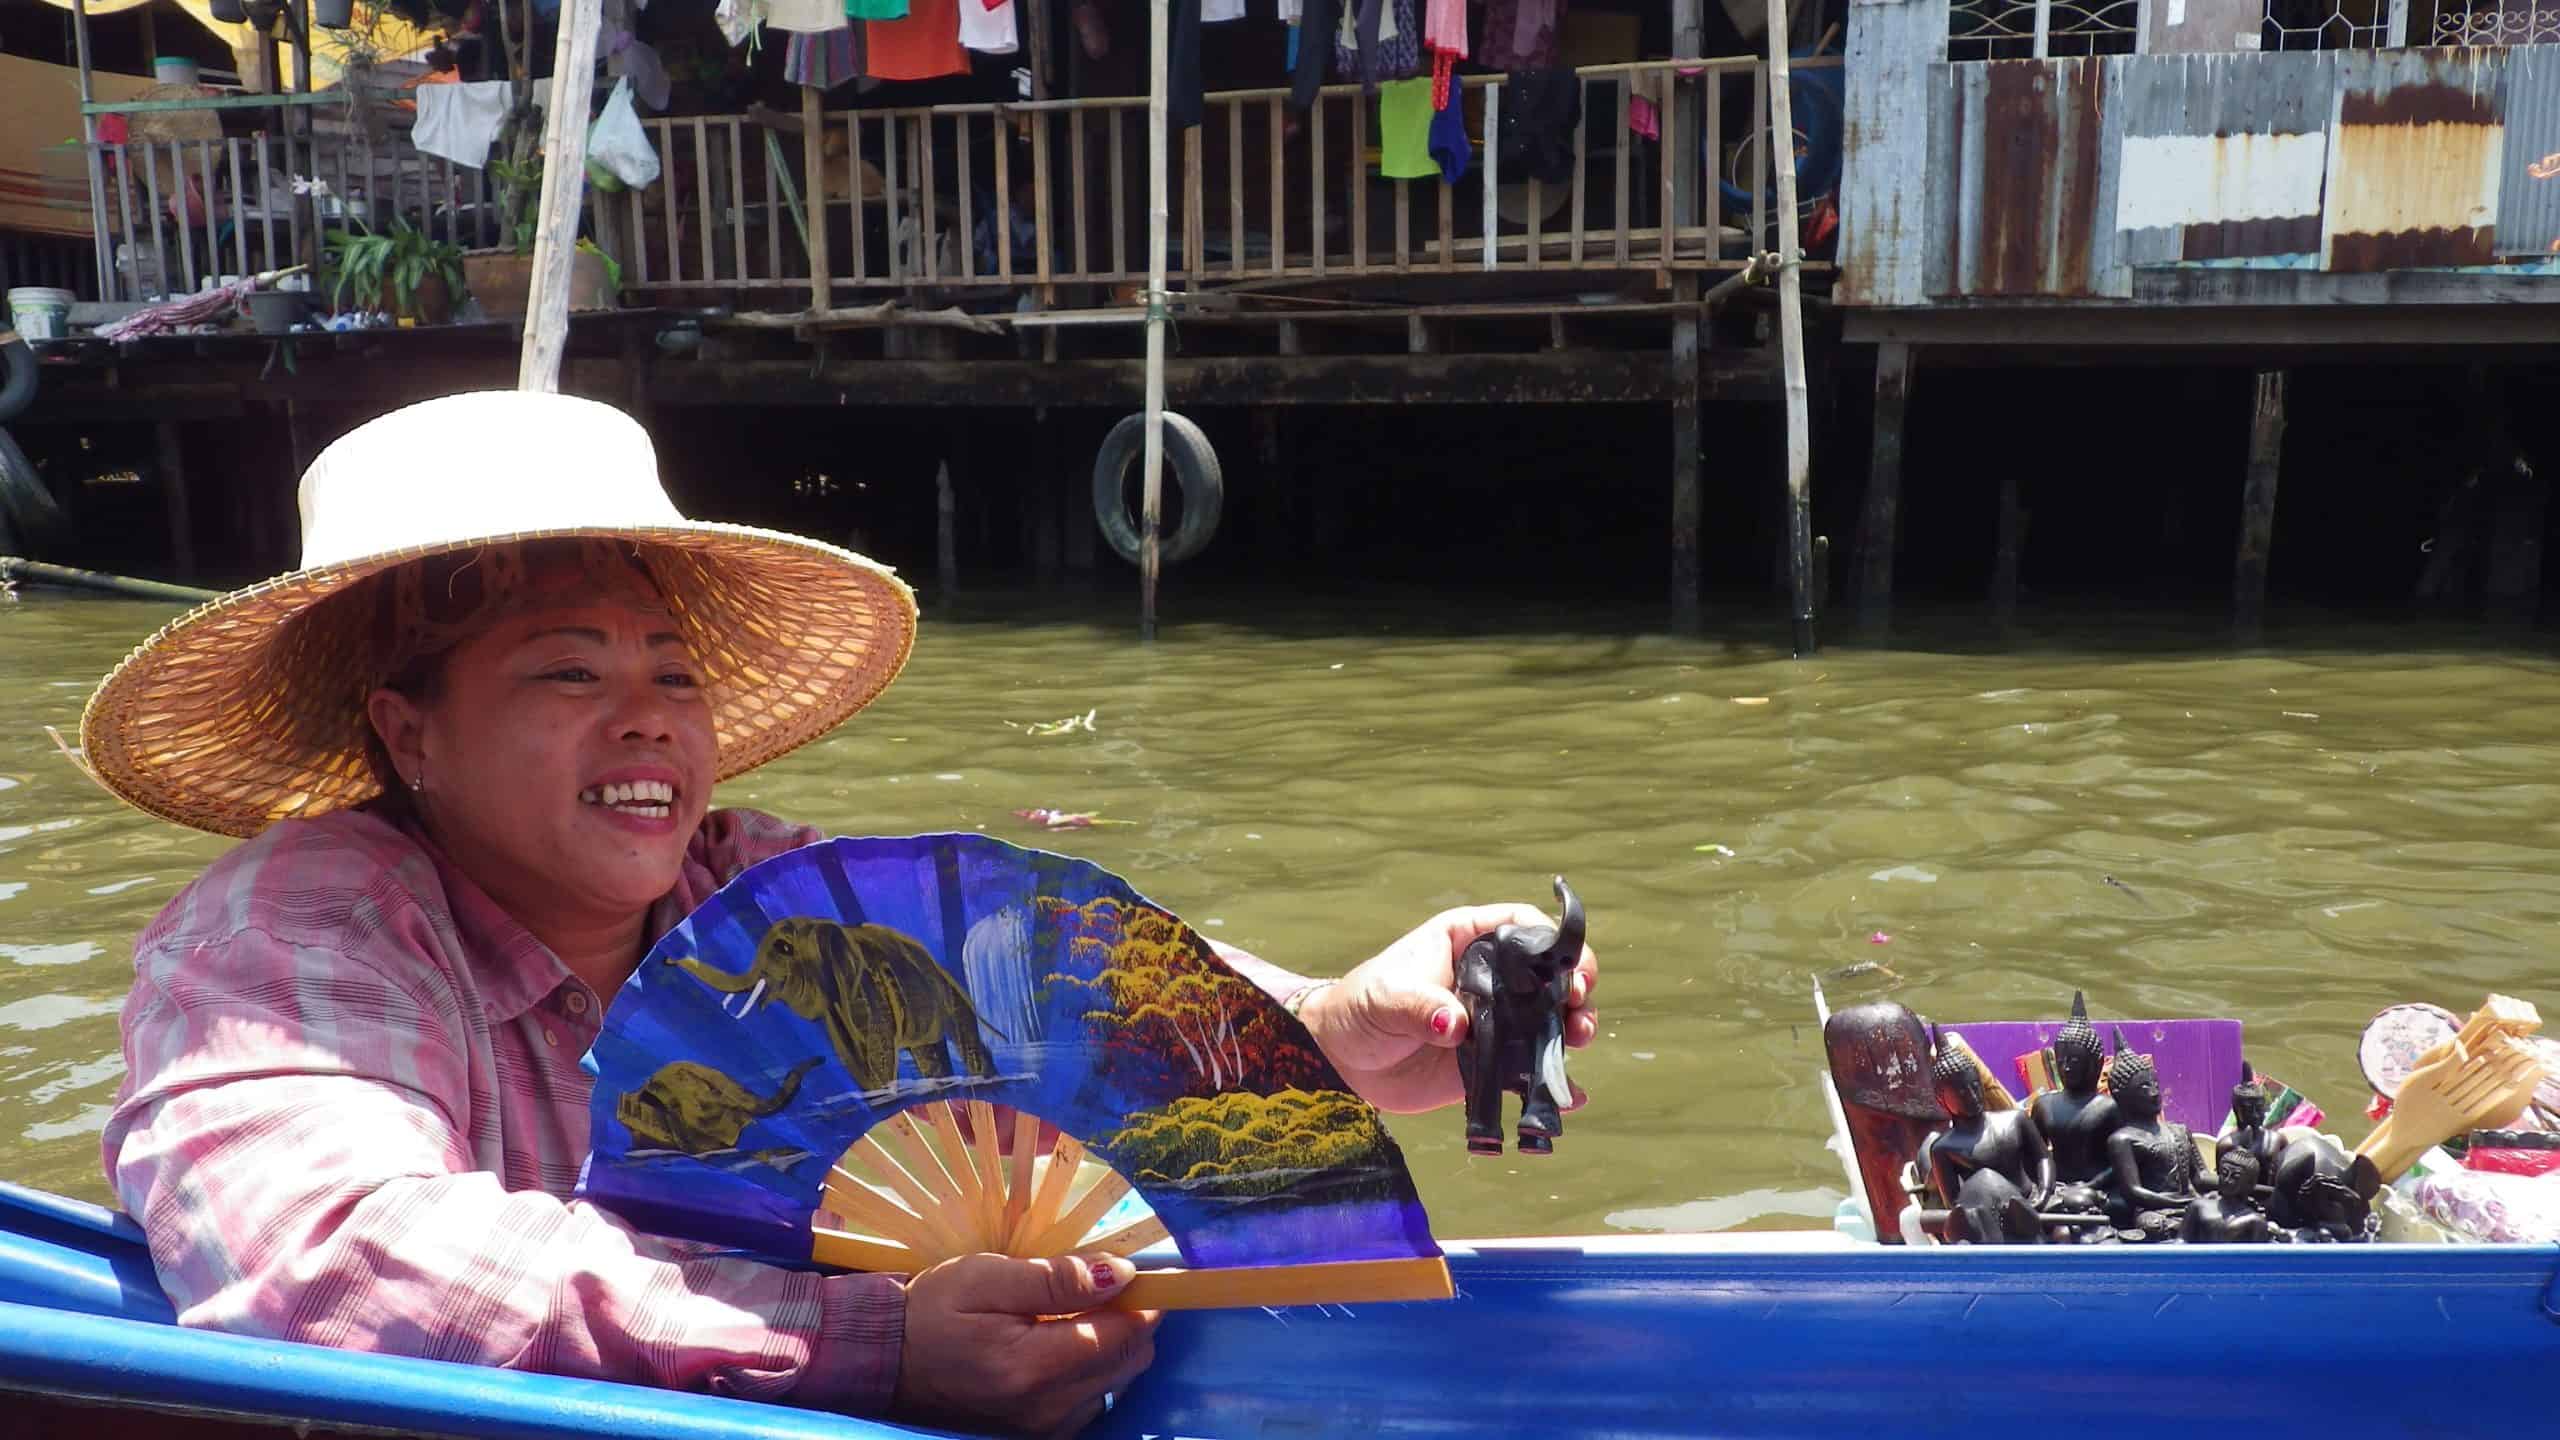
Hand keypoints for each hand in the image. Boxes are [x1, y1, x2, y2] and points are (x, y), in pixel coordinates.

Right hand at [892, 1252, 1160, 1437]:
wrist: (885, 1363)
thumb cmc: (932, 1312)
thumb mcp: (986, 1278)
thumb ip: (1055, 1279)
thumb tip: (1121, 1274)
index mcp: (1036, 1368)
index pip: (1125, 1333)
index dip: (1143, 1296)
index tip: (1141, 1268)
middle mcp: (1049, 1409)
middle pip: (1131, 1359)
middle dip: (1131, 1317)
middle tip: (1103, 1283)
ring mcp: (1046, 1428)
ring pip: (1118, 1380)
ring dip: (1115, 1342)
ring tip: (1079, 1310)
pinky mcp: (1040, 1433)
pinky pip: (1093, 1397)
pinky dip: (1095, 1366)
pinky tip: (1066, 1341)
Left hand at [1298, 904, 1597, 1114]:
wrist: (1342, 1057)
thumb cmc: (1360, 1006)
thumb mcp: (1386, 997)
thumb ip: (1421, 1007)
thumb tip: (1455, 1026)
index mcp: (1468, 941)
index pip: (1524, 927)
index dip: (1553, 942)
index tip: (1567, 967)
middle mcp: (1491, 979)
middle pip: (1550, 974)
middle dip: (1575, 986)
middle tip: (1577, 1006)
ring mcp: (1495, 1022)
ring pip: (1550, 1020)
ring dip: (1573, 1029)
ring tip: (1577, 1039)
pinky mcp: (1492, 1063)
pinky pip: (1530, 1070)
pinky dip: (1553, 1083)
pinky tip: (1567, 1097)